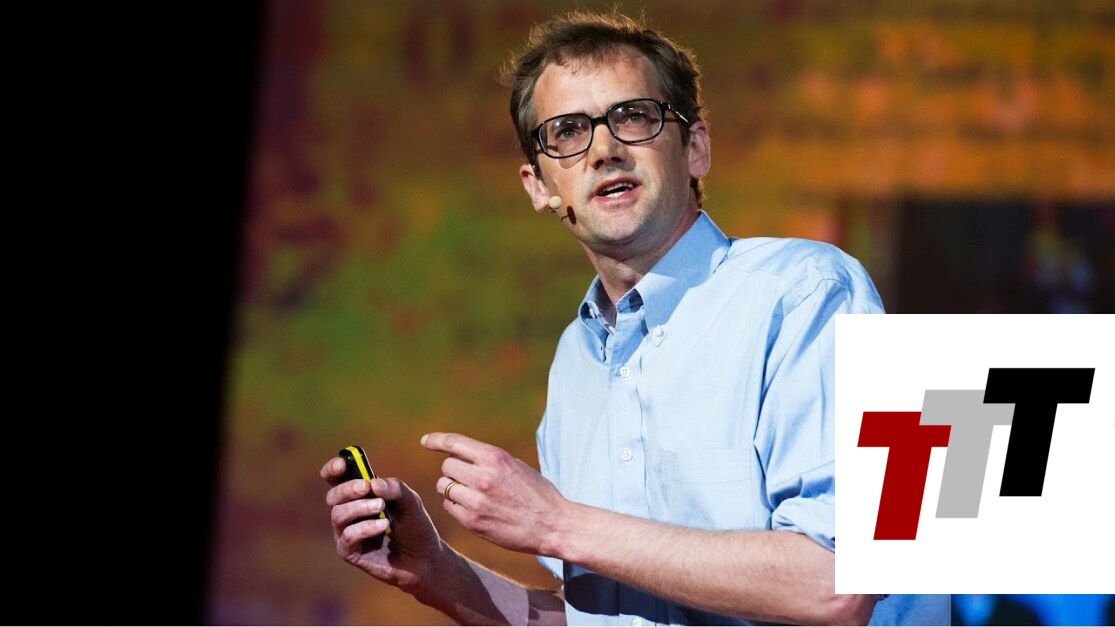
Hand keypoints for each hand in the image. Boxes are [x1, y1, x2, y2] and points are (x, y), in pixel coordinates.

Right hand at [321, 458, 442, 593]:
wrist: (425, 559)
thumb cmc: (415, 527)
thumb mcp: (411, 502)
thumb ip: (395, 488)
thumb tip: (373, 484)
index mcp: (360, 496)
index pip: (336, 479)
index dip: (334, 468)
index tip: (344, 462)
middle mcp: (349, 513)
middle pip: (333, 495)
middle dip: (347, 489)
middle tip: (367, 487)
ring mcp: (347, 533)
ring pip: (338, 515)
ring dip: (359, 508)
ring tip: (381, 507)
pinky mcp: (350, 552)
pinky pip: (347, 537)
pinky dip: (364, 528)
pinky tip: (383, 526)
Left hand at [421, 432, 568, 556]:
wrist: (553, 525)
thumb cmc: (537, 494)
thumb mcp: (515, 467)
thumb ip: (488, 461)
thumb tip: (460, 456)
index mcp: (495, 458)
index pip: (455, 443)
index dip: (437, 440)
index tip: (425, 441)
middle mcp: (483, 477)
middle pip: (447, 466)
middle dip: (454, 471)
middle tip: (469, 478)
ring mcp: (476, 501)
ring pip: (443, 487)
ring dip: (453, 488)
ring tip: (472, 494)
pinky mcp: (472, 522)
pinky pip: (449, 506)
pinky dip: (456, 505)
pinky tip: (474, 508)